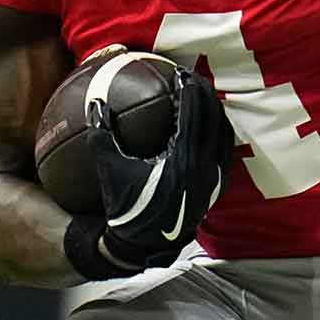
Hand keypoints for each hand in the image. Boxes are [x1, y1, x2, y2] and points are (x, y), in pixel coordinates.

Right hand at [90, 68, 231, 268]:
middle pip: (213, 118)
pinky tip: (207, 128)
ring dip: (215, 113)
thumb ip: (102, 137)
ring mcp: (214, 178)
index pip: (193, 112)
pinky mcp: (217, 188)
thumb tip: (95, 104)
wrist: (143, 246)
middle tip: (193, 78)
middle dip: (205, 94)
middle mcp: (204, 166)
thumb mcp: (110, 171)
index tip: (181, 73)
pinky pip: (224, 152)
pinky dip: (218, 134)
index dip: (189, 89)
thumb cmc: (125, 208)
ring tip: (203, 98)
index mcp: (182, 158)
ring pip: (223, 135)